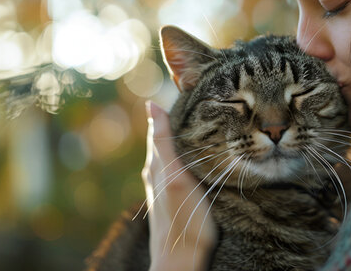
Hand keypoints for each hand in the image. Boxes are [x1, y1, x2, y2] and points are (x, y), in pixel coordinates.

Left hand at [143, 101, 215, 270]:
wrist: (180, 261)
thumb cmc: (183, 220)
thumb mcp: (176, 175)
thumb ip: (164, 142)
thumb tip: (151, 104)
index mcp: (156, 166)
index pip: (160, 130)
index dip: (170, 113)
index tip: (187, 95)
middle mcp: (156, 176)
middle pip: (164, 144)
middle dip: (176, 126)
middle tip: (197, 107)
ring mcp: (164, 191)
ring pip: (171, 159)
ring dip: (182, 145)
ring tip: (199, 130)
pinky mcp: (173, 204)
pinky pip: (177, 174)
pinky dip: (186, 163)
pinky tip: (195, 166)